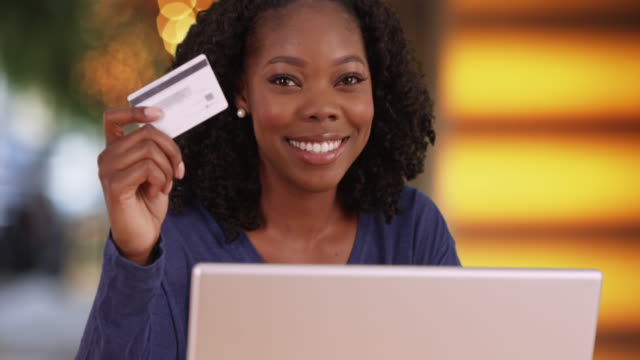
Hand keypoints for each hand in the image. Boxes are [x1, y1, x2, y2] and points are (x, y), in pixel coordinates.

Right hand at [98, 107, 184, 264]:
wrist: (142, 234)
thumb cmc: (149, 201)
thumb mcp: (156, 169)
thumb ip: (155, 148)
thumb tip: (165, 125)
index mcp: (115, 149)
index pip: (113, 117)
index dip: (136, 111)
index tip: (160, 114)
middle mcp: (107, 156)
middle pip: (147, 133)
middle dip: (172, 151)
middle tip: (178, 171)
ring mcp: (107, 170)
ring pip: (150, 150)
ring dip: (168, 169)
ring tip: (166, 185)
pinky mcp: (113, 184)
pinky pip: (147, 168)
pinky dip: (162, 180)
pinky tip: (158, 192)